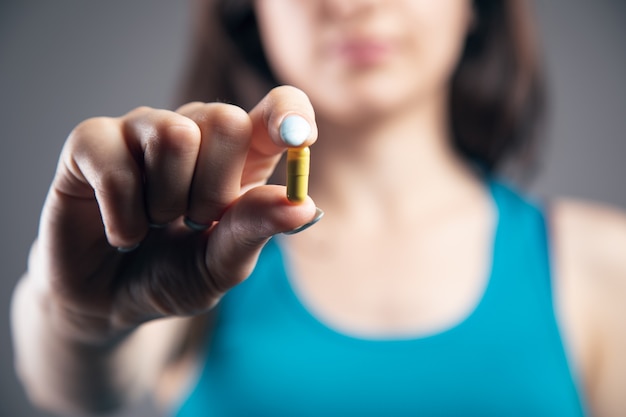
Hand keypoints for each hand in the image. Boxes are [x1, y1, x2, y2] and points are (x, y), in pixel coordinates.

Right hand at [31, 86, 317, 341]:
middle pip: (227, 120)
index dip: (290, 115)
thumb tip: (303, 205)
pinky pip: (117, 164)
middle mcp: (194, 131)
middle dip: (215, 191)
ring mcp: (141, 130)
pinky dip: (124, 216)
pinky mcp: (91, 141)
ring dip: (167, 202)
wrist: (108, 302)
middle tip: (193, 223)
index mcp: (239, 157)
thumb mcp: (221, 265)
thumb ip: (255, 230)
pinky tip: (122, 233)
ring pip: (175, 134)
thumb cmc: (173, 275)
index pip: (277, 109)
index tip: (298, 140)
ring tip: (155, 224)